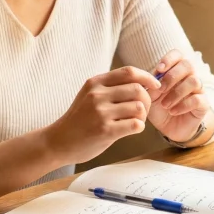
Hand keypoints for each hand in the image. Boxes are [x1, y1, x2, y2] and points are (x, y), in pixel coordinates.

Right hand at [45, 66, 159, 163]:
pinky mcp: (105, 131)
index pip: (129, 72)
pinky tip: (130, 130)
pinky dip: (139, 127)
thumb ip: (110, 87)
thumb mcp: (89, 95)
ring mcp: (101, 113)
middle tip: (143, 111)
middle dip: (148, 100)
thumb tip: (143, 82)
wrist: (58, 142)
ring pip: (139, 107)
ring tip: (135, 121)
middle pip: (138, 89)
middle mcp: (97, 95)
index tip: (156, 86)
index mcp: (95, 83)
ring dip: (143, 116)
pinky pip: (136, 125)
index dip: (147, 77)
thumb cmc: (79, 119)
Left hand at [146, 49, 210, 143]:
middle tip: (161, 90)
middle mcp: (189, 76)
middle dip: (172, 76)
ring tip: (165, 105)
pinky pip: (197, 99)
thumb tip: (153, 79)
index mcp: (176, 70)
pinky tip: (173, 111)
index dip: (169, 59)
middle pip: (188, 65)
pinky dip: (183, 105)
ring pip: (194, 81)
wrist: (170, 128)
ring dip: (176, 93)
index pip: (177, 55)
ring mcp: (198, 90)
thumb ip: (150, 86)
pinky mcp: (203, 104)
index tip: (159, 69)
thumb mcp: (150, 97)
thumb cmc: (160, 108)